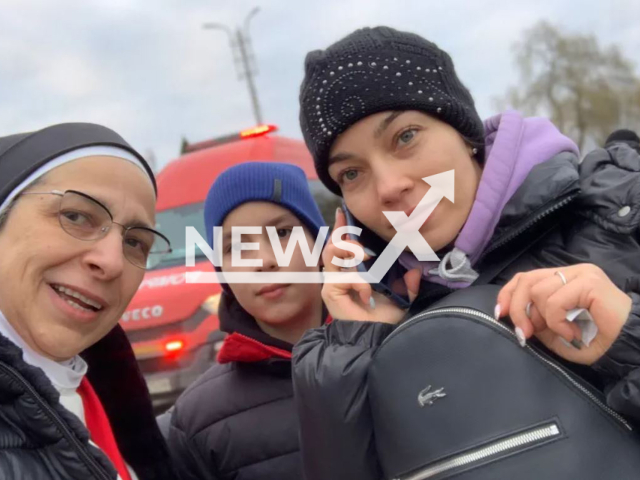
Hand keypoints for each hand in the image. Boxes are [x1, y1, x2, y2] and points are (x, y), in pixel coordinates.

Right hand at [321, 207, 420, 323]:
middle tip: (355, 234)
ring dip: (348, 250)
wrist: (376, 341)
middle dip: (343, 233)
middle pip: (332, 244)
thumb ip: (409, 285)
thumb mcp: (402, 299)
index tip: (344, 212)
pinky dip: (358, 281)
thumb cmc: (383, 322)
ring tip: (363, 256)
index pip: (342, 245)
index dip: (342, 228)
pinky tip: (367, 293)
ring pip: (330, 254)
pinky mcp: (330, 293)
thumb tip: (416, 270)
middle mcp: (339, 276)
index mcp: (353, 273)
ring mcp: (332, 284)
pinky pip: (342, 277)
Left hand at [496, 264, 631, 364]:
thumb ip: (537, 322)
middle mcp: (571, 272)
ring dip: (544, 319)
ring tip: (563, 333)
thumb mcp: (557, 332)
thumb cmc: (598, 340)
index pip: (526, 277)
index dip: (508, 294)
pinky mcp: (589, 282)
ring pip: (538, 291)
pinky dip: (557, 322)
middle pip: (526, 279)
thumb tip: (514, 318)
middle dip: (517, 309)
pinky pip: (555, 301)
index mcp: (563, 279)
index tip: (500, 314)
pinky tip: (572, 332)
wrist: (629, 346)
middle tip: (525, 333)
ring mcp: (581, 274)